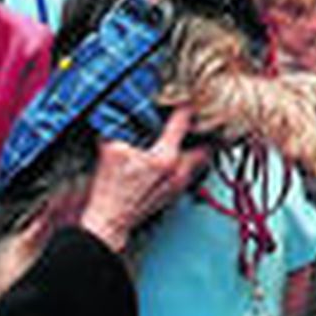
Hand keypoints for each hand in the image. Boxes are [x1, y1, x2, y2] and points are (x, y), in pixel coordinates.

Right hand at [78, 107, 209, 252]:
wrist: (109, 222)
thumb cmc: (110, 191)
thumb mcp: (111, 150)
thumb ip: (119, 126)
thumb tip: (121, 110)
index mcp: (166, 157)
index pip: (184, 120)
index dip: (185, 103)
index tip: (185, 94)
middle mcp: (179, 171)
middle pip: (207, 143)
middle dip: (205, 128)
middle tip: (198, 116)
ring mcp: (179, 184)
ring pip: (203, 160)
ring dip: (200, 145)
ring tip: (192, 132)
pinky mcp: (175, 193)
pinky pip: (193, 171)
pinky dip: (191, 159)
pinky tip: (179, 152)